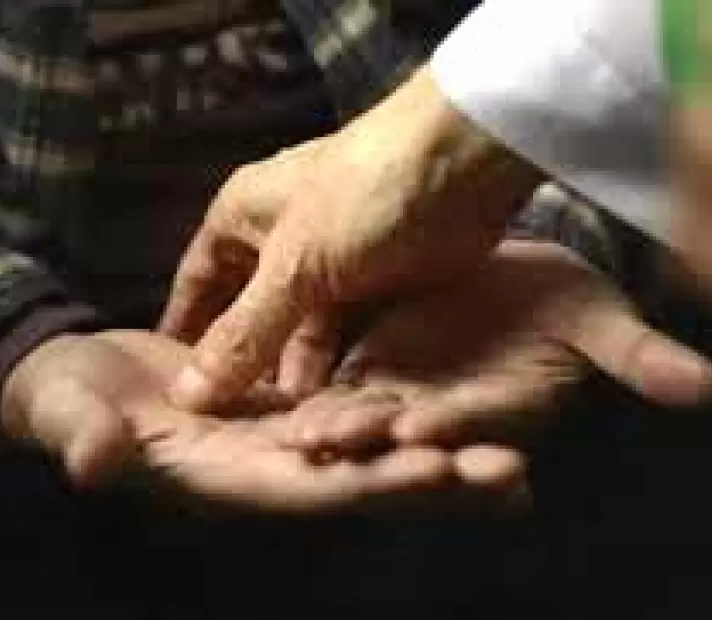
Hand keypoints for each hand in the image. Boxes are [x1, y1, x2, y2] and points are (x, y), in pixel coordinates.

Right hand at [8, 329, 526, 510]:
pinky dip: (401, 408)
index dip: (366, 484)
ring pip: (367, 441)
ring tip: (514, 444)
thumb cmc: (63, 401)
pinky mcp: (285, 403)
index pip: (304, 487)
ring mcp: (280, 435)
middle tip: (512, 473)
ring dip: (435, 444)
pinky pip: (351, 404)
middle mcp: (265, 465)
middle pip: (358, 473)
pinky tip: (456, 402)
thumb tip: (96, 463)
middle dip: (429, 476)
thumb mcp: (69, 411)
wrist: (77, 376)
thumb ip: (84, 435)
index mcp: (222, 476)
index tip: (433, 474)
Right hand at [160, 67, 543, 410]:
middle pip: (248, 312)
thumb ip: (243, 335)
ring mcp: (328, 261)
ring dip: (289, 368)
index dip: (184, 334)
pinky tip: (326, 401)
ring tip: (279, 424)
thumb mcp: (292, 268)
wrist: (468, 160)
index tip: (174, 389)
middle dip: (242, 362)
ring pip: (295, 327)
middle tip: (231, 424)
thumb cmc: (362, 197)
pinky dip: (332, 361)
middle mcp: (278, 239)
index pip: (197, 285)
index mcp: (241, 217)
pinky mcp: (374, 281)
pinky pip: (341, 330)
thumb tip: (187, 395)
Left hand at [279, 240, 711, 454]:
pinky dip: (307, 377)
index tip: (425, 428)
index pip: (475, 420)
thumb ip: (633, 355)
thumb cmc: (560, 302)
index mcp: (500, 406)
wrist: (515, 280)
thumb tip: (700, 388)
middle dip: (372, 436)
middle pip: (406, 425)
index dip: (453, 425)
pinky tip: (276, 387)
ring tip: (302, 432)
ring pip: (359, 408)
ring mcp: (401, 388)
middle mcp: (446, 408)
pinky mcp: (365, 362)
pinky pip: (330, 372)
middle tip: (335, 443)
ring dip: (332, 421)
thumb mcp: (595, 319)